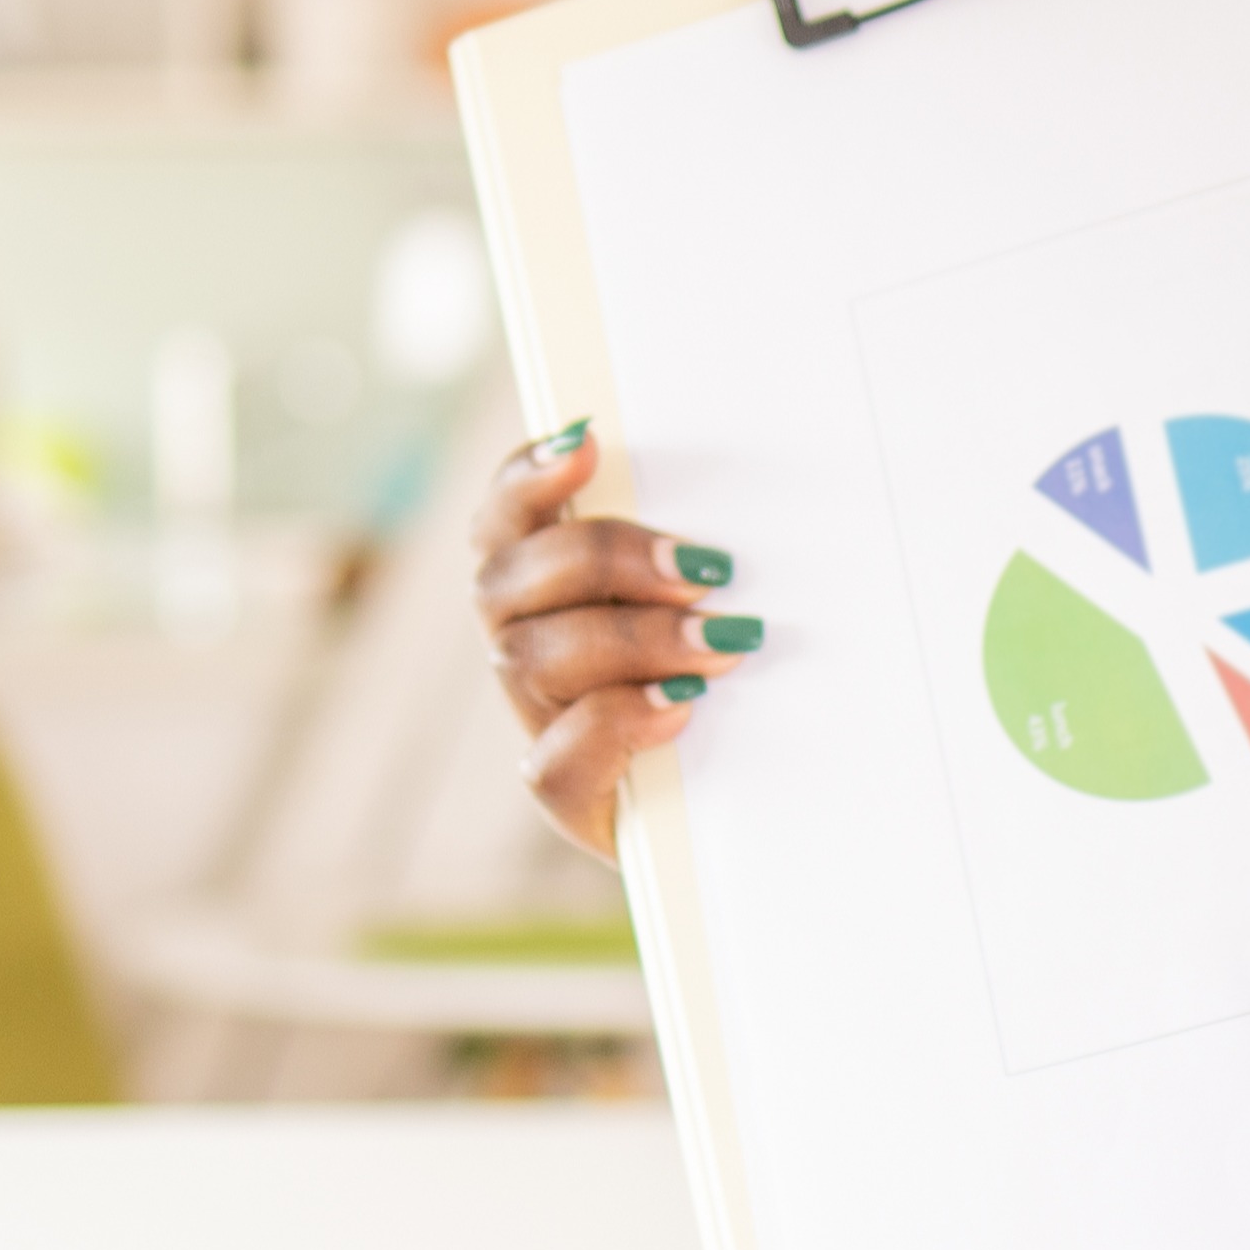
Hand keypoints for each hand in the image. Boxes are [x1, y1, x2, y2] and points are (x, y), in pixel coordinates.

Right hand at [469, 422, 761, 854]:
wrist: (745, 807)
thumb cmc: (736, 690)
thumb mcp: (715, 609)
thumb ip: (698, 560)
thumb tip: (732, 524)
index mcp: (548, 589)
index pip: (505, 518)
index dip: (527, 476)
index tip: (588, 442)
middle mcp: (525, 647)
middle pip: (505, 579)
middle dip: (603, 559)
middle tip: (703, 570)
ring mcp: (538, 721)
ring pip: (525, 658)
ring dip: (629, 639)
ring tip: (722, 645)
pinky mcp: (564, 796)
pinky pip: (551, 762)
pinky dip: (617, 722)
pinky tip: (681, 707)